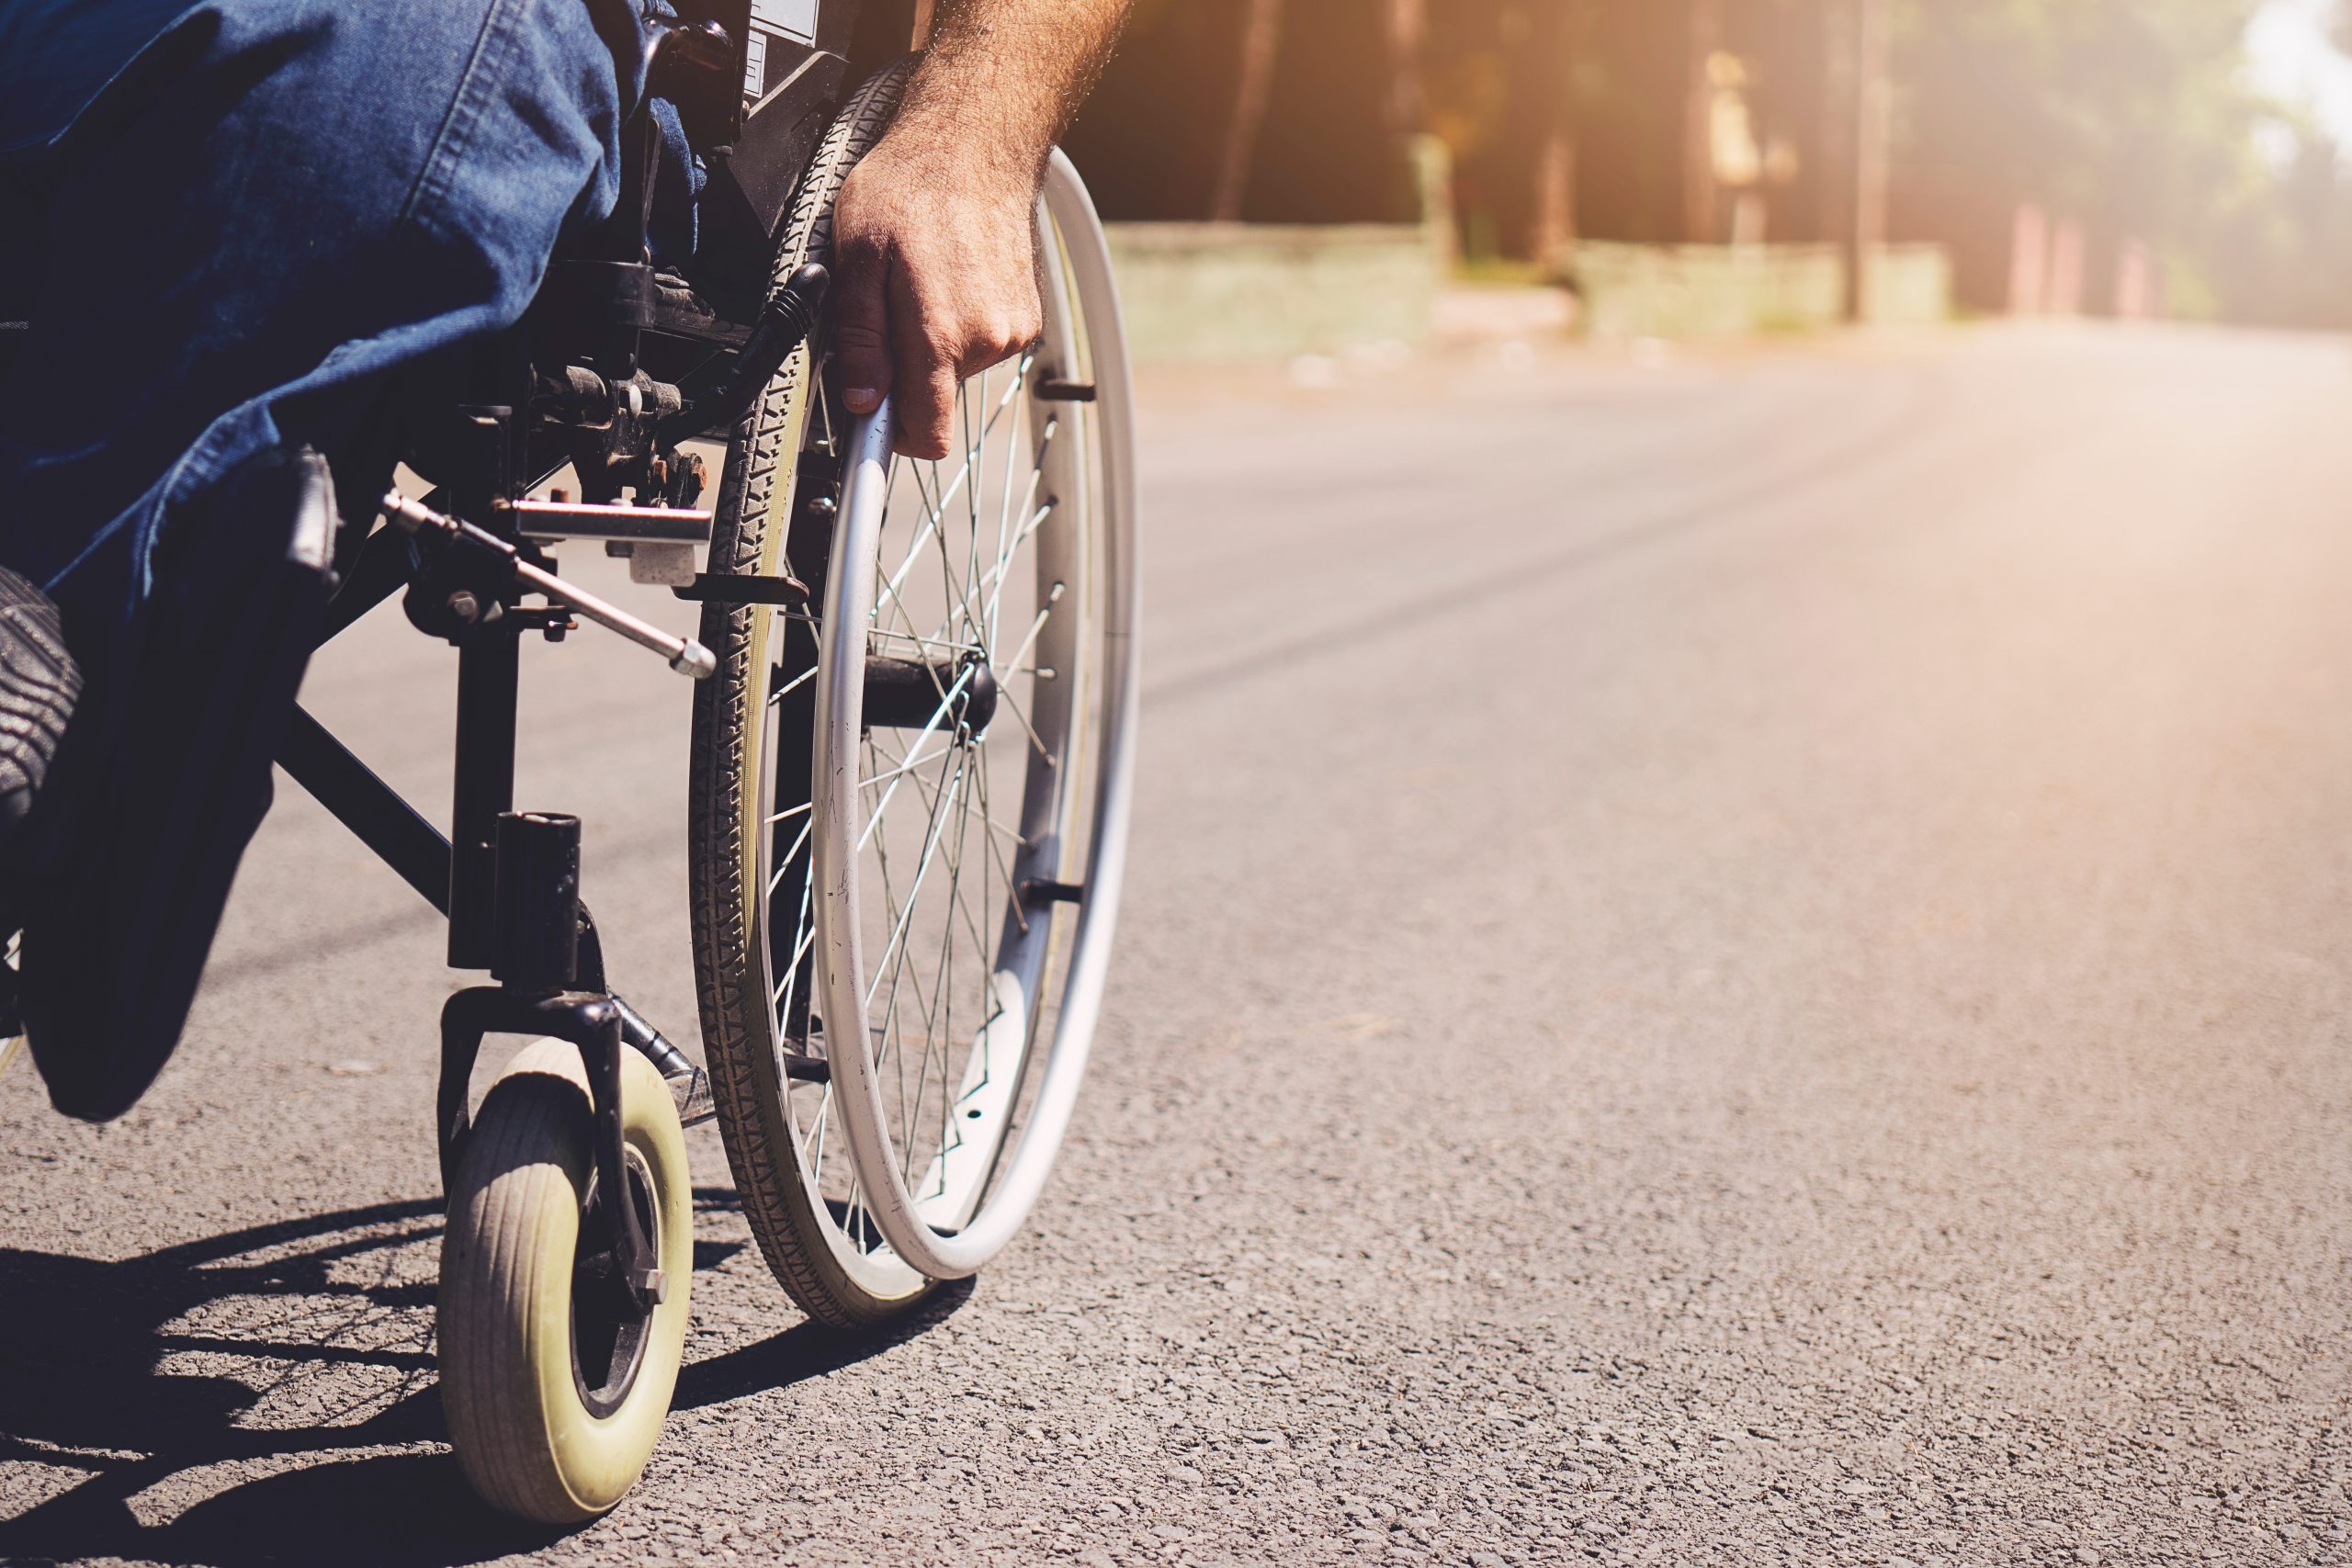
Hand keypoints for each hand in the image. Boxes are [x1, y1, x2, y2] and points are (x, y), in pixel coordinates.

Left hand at [831, 133, 1042, 460]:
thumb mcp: (856, 256)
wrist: (977, 144)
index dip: (892, 436)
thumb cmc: (912, 186)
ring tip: (921, 282)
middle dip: (904, 368)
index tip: (872, 416)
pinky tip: (951, 279)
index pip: (928, 434)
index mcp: (941, 334)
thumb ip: (859, 339)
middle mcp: (987, 341)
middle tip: (887, 309)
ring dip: (933, 342)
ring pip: (957, 371)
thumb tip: (862, 400)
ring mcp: (1013, 331)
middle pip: (935, 397)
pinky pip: (981, 346)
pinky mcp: (1027, 319)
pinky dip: (960, 326)